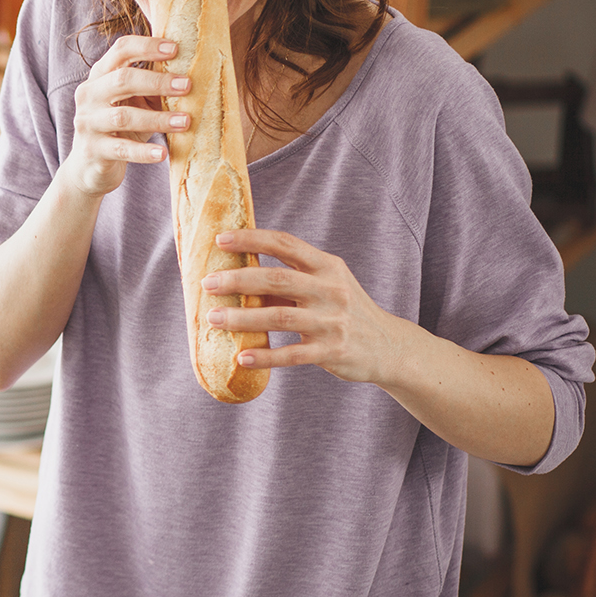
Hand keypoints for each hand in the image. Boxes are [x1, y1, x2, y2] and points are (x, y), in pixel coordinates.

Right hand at [61, 36, 192, 197]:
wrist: (90, 165)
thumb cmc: (120, 128)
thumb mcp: (134, 102)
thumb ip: (153, 86)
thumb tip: (196, 69)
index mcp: (100, 75)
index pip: (121, 51)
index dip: (147, 46)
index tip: (176, 48)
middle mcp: (89, 95)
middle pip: (122, 80)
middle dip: (157, 82)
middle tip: (187, 86)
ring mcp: (88, 123)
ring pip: (123, 116)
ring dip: (157, 119)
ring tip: (186, 122)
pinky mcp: (93, 150)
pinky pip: (121, 149)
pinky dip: (143, 152)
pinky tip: (162, 153)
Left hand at [204, 230, 404, 382]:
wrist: (388, 346)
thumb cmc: (342, 310)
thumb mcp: (325, 286)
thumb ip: (288, 279)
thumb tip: (234, 274)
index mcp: (327, 266)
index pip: (286, 244)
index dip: (252, 239)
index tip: (220, 240)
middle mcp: (332, 290)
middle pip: (278, 279)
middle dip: (238, 280)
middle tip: (207, 284)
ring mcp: (333, 321)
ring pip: (280, 317)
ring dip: (242, 319)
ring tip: (214, 319)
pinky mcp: (332, 351)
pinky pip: (291, 355)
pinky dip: (265, 357)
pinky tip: (241, 357)